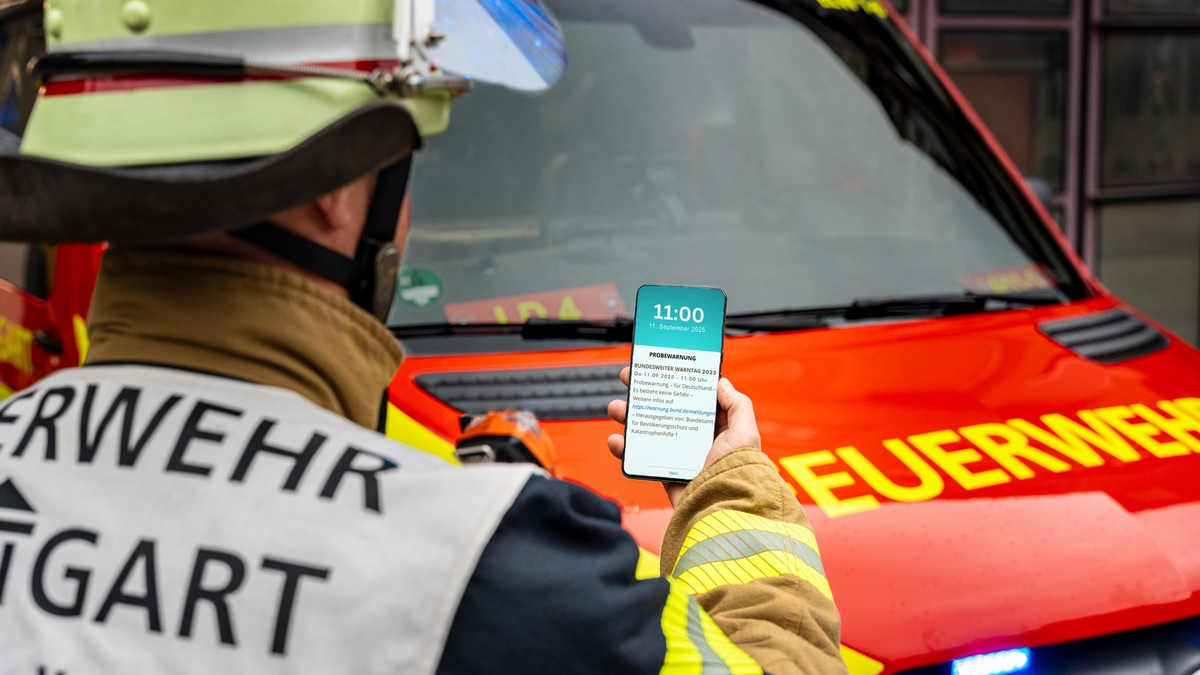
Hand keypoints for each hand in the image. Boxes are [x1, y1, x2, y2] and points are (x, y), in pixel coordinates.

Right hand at [607, 367, 761, 507]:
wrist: (721, 511)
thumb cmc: (737, 473)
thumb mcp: (745, 434)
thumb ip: (737, 405)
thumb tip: (722, 382)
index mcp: (717, 428)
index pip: (693, 397)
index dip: (676, 381)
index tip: (659, 366)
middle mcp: (697, 440)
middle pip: (666, 410)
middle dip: (645, 394)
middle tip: (628, 379)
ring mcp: (678, 456)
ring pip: (649, 430)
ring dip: (629, 417)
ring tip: (616, 408)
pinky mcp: (665, 474)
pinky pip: (641, 458)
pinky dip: (625, 449)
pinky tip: (616, 440)